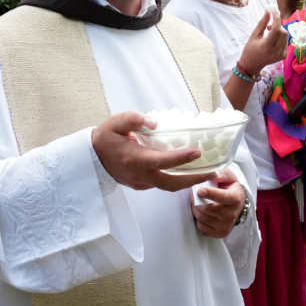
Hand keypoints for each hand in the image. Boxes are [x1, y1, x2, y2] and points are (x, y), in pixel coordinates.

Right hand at [91, 111, 216, 191]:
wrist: (92, 157)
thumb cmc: (106, 138)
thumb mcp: (116, 123)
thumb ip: (134, 119)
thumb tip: (155, 123)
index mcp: (135, 159)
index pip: (162, 161)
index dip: (180, 158)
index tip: (197, 152)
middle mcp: (140, 175)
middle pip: (172, 183)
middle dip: (194, 179)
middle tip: (214, 171)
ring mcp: (141, 183)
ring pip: (169, 186)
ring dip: (189, 181)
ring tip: (208, 173)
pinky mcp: (142, 185)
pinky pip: (162, 185)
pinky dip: (177, 180)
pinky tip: (189, 171)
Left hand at [191, 169, 247, 237]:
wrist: (237, 204)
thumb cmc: (230, 189)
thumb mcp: (229, 177)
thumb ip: (222, 173)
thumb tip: (213, 173)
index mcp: (235, 198)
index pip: (222, 197)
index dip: (210, 194)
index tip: (200, 190)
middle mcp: (232, 214)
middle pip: (207, 209)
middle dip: (196, 200)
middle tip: (193, 194)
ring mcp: (226, 225)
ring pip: (202, 218)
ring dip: (195, 209)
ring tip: (197, 202)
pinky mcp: (220, 233)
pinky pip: (201, 227)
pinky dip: (198, 220)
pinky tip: (202, 213)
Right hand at [237, 9, 288, 74]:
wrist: (252, 65)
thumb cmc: (250, 49)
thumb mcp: (254, 35)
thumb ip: (262, 23)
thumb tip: (268, 11)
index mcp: (267, 46)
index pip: (276, 29)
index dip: (277, 19)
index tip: (274, 12)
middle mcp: (276, 51)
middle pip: (283, 32)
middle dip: (277, 25)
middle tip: (269, 26)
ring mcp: (281, 54)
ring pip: (286, 36)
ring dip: (279, 31)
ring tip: (270, 34)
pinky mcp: (284, 55)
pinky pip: (286, 41)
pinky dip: (281, 37)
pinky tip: (273, 40)